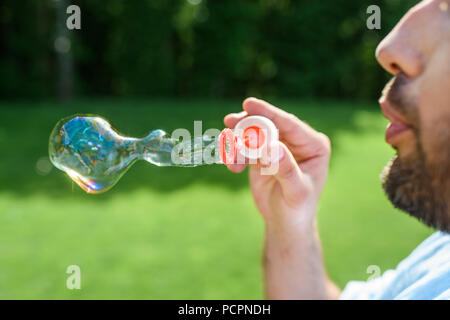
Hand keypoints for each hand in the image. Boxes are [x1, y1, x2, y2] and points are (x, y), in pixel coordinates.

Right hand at [224, 98, 330, 232]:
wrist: (285, 222)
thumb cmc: (296, 208)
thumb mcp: (295, 191)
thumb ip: (285, 169)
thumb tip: (273, 146)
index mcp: (313, 145)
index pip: (289, 124)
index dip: (268, 112)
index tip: (248, 104)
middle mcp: (296, 141)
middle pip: (268, 124)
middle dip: (247, 124)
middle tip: (229, 122)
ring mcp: (278, 146)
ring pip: (253, 133)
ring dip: (238, 143)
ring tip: (232, 162)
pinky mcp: (262, 154)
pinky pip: (244, 146)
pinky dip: (235, 153)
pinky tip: (232, 167)